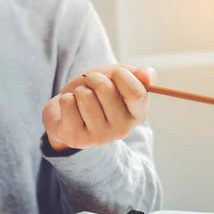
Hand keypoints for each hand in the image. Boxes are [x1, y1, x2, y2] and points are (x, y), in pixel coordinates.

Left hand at [42, 65, 156, 151]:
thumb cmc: (97, 92)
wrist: (68, 112)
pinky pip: (68, 103)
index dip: (121, 75)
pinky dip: (66, 99)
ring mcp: (99, 137)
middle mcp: (122, 130)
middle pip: (106, 89)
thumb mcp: (119, 78)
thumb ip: (137, 74)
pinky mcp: (77, 139)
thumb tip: (147, 76)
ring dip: (79, 90)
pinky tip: (70, 109)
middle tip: (90, 85)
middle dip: (94, 79)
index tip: (114, 74)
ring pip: (85, 96)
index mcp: (138, 114)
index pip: (136, 92)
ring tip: (80, 99)